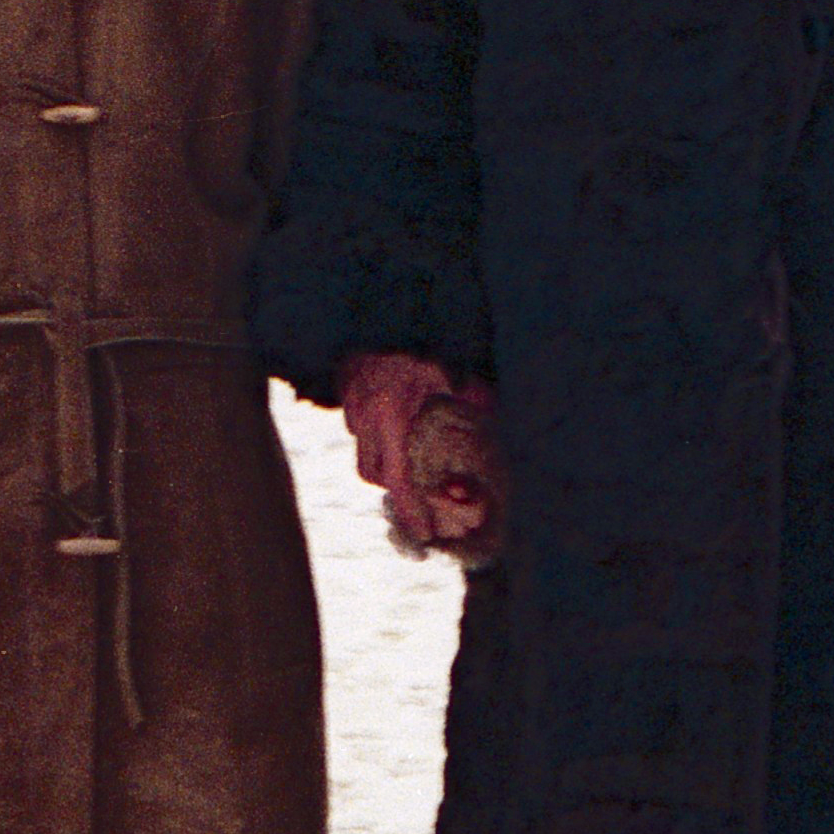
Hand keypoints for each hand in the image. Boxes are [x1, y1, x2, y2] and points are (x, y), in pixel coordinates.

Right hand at [339, 352, 504, 562]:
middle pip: (371, 471)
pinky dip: (373, 429)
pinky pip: (357, 422)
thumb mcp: (456, 369)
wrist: (388, 300)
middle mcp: (366, 415)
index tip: (423, 533)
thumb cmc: (423, 337)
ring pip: (362, 447)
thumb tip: (489, 417)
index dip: (410, 511)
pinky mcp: (344, 387)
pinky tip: (391, 415)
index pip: (396, 480)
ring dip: (381, 456)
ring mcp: (350, 402)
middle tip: (414, 488)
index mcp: (392, 415)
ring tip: (404, 450)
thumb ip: (474, 396)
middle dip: (391, 485)